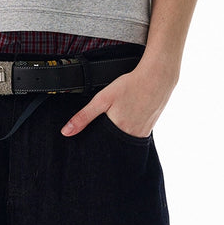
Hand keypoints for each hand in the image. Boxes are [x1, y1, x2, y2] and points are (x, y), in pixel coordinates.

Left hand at [60, 55, 177, 138]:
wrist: (157, 77)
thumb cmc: (131, 85)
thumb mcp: (102, 99)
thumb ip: (84, 117)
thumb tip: (66, 132)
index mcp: (118, 131)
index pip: (102, 147)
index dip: (95, 147)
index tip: (87, 148)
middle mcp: (132, 135)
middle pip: (114, 145)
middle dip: (106, 143)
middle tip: (102, 132)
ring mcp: (143, 132)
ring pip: (125, 141)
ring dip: (118, 137)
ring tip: (115, 125)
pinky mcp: (150, 127)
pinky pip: (136, 135)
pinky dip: (129, 131)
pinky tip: (128, 119)